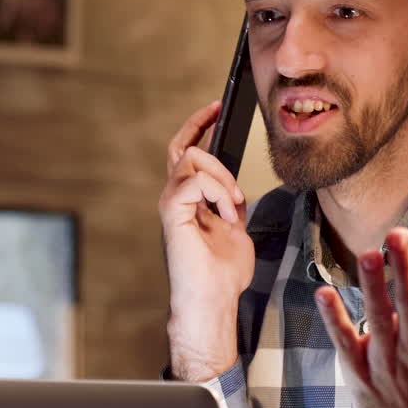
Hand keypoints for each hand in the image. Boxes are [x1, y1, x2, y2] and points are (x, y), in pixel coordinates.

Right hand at [160, 101, 254, 382]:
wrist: (214, 299)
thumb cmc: (222, 273)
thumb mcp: (236, 227)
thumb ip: (230, 202)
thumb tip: (235, 185)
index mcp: (189, 200)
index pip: (186, 151)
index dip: (198, 125)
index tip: (215, 107)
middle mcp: (175, 198)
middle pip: (183, 148)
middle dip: (207, 139)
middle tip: (229, 158)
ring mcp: (172, 205)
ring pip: (191, 160)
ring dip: (222, 179)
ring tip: (234, 206)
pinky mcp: (172, 213)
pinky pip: (193, 181)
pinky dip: (218, 193)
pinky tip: (228, 214)